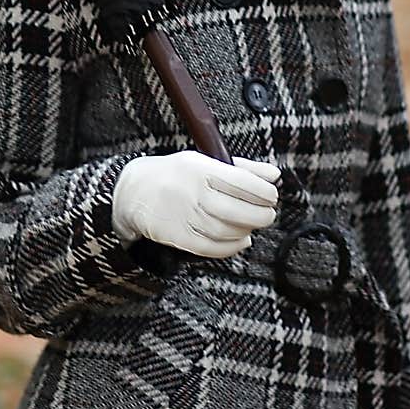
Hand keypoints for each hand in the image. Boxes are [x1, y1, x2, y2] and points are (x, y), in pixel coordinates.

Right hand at [111, 151, 279, 257]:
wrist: (135, 192)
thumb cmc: (175, 174)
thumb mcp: (205, 160)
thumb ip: (243, 168)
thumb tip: (274, 175)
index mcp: (202, 169)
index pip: (244, 182)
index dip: (265, 192)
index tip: (271, 195)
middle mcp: (195, 193)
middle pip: (240, 211)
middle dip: (262, 215)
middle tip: (267, 213)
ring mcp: (187, 217)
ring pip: (229, 231)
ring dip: (248, 230)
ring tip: (251, 224)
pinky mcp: (180, 238)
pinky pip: (214, 248)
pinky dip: (233, 247)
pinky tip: (240, 240)